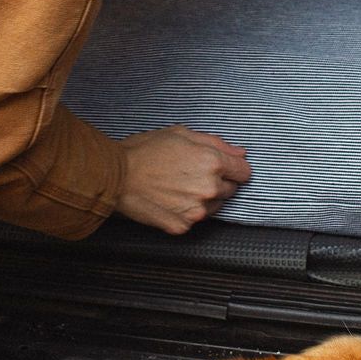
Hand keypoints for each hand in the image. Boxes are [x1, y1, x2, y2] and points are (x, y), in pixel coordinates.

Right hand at [116, 125, 251, 233]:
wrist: (116, 176)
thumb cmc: (145, 151)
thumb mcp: (181, 134)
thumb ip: (216, 143)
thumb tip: (239, 153)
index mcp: (212, 162)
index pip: (244, 171)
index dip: (234, 168)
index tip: (225, 168)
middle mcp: (209, 188)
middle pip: (231, 190)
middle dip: (218, 182)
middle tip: (192, 174)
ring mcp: (196, 210)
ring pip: (215, 206)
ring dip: (204, 198)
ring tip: (179, 186)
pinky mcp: (182, 225)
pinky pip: (195, 220)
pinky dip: (187, 212)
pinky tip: (171, 200)